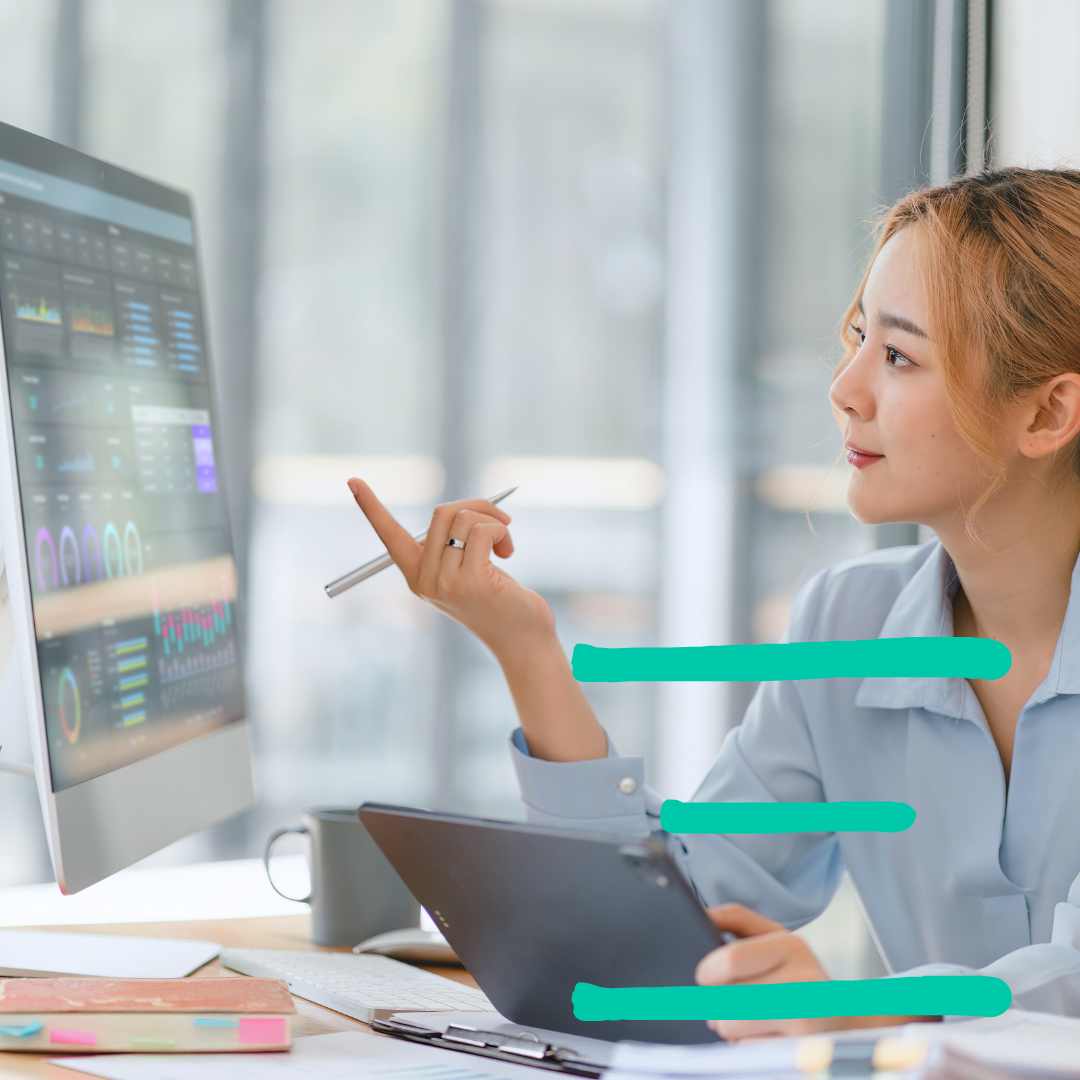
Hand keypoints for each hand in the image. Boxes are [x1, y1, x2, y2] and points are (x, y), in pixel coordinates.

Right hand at [347, 478, 607, 761]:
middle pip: (442, 513)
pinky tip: (509, 551)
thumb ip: (455, 545)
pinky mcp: (472, 582)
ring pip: (464, 519)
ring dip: (494, 521)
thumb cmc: (499, 601)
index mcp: (417, 577)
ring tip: (506, 543)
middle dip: (477, 506)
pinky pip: (483, 531)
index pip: (389, 536)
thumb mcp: (468, 572)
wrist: (522, 640)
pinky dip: (501, 531)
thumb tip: (464, 507)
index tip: (353, 480)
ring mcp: (446, 583)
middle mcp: (425, 581)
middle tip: (500, 521)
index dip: (371, 508)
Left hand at [696, 904, 930, 1040]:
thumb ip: (735, 919)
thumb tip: (701, 914)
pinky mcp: (801, 1054)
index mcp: (792, 947)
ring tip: (749, 1019)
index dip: (707, 972)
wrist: (851, 1021)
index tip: (709, 976)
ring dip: (729, 1027)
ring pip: (731, 1029)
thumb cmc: (800, 975)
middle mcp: (804, 984)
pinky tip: (765, 1036)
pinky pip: (747, 1052)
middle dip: (716, 1004)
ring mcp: (807, 1025)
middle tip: (729, 1001)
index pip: (730, 960)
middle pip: (725, 999)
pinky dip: (747, 1047)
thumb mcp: (773, 936)